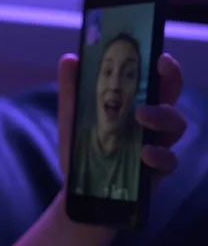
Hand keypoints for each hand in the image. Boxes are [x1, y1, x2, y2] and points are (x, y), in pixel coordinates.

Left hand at [58, 53, 186, 184]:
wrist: (77, 188)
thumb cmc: (80, 147)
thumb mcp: (71, 117)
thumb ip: (71, 90)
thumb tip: (69, 59)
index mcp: (134, 104)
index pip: (156, 81)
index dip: (163, 67)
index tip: (159, 56)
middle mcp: (151, 123)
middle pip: (172, 97)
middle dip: (171, 82)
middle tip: (159, 73)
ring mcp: (157, 145)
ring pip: (176, 125)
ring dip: (162, 116)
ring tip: (141, 116)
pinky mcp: (156, 171)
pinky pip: (169, 160)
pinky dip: (160, 155)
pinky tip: (145, 153)